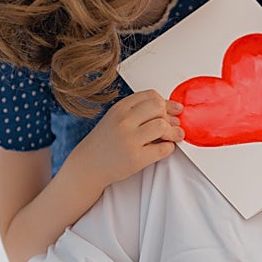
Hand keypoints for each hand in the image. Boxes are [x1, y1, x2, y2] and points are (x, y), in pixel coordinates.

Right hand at [67, 90, 184, 192]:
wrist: (88, 165)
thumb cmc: (104, 142)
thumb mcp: (116, 118)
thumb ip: (139, 111)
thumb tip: (172, 110)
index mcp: (120, 108)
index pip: (151, 95)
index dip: (166, 103)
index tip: (173, 110)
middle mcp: (124, 121)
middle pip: (159, 108)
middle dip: (170, 116)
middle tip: (173, 125)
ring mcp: (129, 139)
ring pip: (163, 126)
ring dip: (173, 132)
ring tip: (171, 137)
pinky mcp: (136, 158)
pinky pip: (163, 149)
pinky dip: (169, 148)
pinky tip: (164, 148)